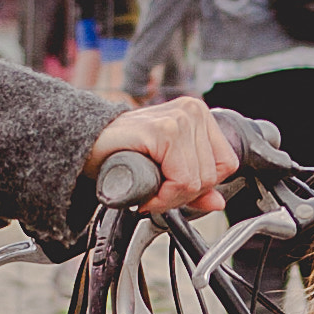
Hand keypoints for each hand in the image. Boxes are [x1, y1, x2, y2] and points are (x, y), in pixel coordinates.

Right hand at [83, 96, 238, 214]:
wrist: (86, 146)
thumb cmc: (123, 154)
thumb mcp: (167, 169)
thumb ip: (196, 186)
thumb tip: (219, 202)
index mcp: (199, 115)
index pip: (226, 164)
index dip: (202, 186)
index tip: (174, 190)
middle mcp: (193, 111)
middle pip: (212, 176)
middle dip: (183, 195)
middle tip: (157, 193)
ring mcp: (180, 119)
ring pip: (197, 181)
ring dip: (170, 198)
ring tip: (150, 191)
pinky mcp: (164, 131)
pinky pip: (181, 181)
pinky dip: (163, 197)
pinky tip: (145, 193)